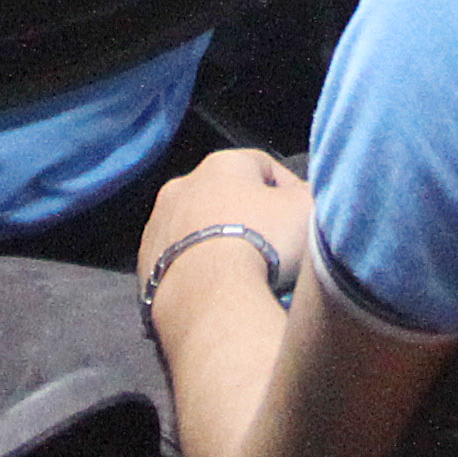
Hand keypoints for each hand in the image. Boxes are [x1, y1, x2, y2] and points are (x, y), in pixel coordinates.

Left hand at [136, 148, 313, 327]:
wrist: (209, 293)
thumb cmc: (264, 241)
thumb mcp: (308, 211)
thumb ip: (312, 197)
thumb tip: (309, 199)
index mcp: (222, 163)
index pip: (264, 166)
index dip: (289, 189)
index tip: (302, 216)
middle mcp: (183, 185)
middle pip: (227, 197)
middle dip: (250, 218)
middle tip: (276, 248)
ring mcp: (159, 223)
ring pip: (199, 229)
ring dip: (220, 243)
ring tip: (245, 273)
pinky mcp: (145, 262)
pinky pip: (180, 260)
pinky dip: (198, 269)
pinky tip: (217, 288)